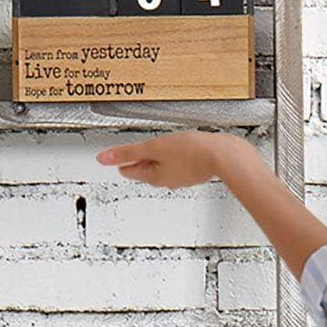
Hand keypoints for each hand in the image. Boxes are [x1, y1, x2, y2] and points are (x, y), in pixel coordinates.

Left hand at [94, 130, 229, 188]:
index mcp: (154, 176)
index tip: (120, 157)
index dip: (124, 160)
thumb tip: (103, 159)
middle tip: (136, 154)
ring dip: (160, 157)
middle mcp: (168, 180)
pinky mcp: (196, 170)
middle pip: (147, 170)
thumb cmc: (192, 152)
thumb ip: (127, 152)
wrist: (223, 155)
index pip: (130, 170)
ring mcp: (183, 176)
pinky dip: (176, 156)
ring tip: (159, 149)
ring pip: (165, 167)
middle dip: (141, 160)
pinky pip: (180, 164)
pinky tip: (181, 149)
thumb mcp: (153, 147)